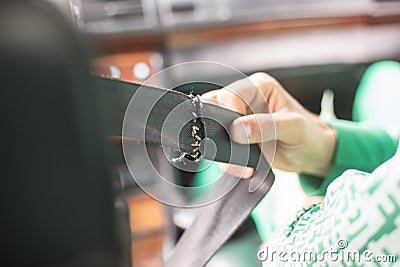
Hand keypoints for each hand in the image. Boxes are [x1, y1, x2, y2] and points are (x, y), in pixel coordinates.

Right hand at [202, 73, 336, 177]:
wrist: (310, 154)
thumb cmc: (308, 134)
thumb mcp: (292, 128)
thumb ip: (265, 126)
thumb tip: (236, 130)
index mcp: (259, 87)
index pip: (232, 94)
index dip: (229, 112)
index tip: (237, 133)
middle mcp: (245, 99)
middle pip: (216, 109)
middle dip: (222, 132)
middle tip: (238, 150)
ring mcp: (238, 119)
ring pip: (213, 128)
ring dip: (224, 149)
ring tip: (244, 163)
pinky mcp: (235, 136)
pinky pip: (219, 146)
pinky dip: (228, 161)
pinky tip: (245, 167)